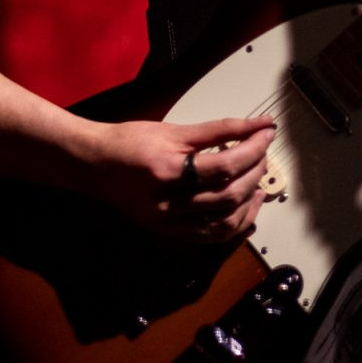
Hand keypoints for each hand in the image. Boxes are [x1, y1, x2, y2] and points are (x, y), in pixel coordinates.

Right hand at [77, 115, 275, 242]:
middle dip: (254, 171)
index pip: (224, 165)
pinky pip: (211, 237)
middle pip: (227, 195)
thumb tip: (255, 125)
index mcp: (167, 172)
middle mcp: (167, 203)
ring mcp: (168, 223)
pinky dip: (235, 224)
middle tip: (262, 151)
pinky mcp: (169, 232)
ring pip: (224, 222)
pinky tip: (245, 207)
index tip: (267, 132)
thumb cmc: (129, 142)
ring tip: (257, 179)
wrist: (94, 165)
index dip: (253, 148)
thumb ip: (217, 130)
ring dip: (249, 201)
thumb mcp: (173, 130)